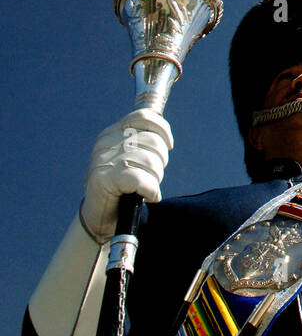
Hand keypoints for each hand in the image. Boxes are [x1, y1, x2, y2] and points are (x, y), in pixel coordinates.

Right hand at [80, 108, 172, 242]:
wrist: (97, 217)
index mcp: (111, 134)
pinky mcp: (104, 179)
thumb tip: (164, 135)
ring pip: (150, 161)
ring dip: (156, 179)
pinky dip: (151, 190)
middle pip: (153, 141)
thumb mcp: (127, 159)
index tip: (170, 145)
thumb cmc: (118, 188)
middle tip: (153, 177)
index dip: (162, 129)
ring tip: (147, 188)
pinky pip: (141, 179)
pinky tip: (150, 196)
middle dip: (160, 162)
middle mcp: (106, 142)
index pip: (144, 118)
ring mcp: (104, 160)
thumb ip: (139, 144)